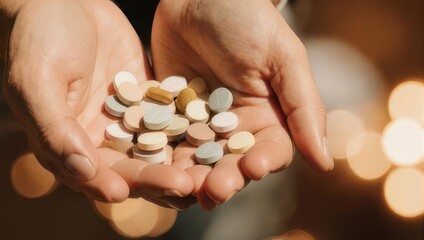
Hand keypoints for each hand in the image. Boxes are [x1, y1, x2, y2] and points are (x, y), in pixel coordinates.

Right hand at [3, 0, 193, 207]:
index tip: (127, 190)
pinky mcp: (151, 98)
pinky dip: (190, 126)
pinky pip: (172, 116)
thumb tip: (82, 170)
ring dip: (181, 160)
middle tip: (185, 185)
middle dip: (158, 178)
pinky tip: (211, 134)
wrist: (65, 1)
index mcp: (69, 142)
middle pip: (134, 166)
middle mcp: (103, 136)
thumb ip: (55, 129)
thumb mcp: (37, 82)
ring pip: (159, 148)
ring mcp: (130, 118)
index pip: (95, 173)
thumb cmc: (39, 38)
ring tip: (206, 170)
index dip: (111, 182)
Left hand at [151, 0, 332, 209]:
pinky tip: (153, 166)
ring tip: (182, 187)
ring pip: (196, 158)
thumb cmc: (248, 19)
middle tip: (214, 189)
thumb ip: (304, 108)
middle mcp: (234, 126)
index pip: (270, 151)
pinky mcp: (170, 114)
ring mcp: (200, 122)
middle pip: (230, 162)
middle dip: (223, 177)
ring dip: (190, 174)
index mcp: (267, 117)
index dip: (263, 162)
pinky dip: (160, 153)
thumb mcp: (283, 58)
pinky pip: (165, 138)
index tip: (254, 167)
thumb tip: (326, 163)